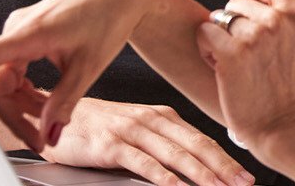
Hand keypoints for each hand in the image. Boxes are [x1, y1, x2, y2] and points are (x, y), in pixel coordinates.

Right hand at [0, 0, 152, 152]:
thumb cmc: (106, 19)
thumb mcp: (89, 67)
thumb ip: (65, 102)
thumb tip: (49, 134)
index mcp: (30, 32)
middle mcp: (15, 29)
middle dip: (14, 116)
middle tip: (40, 140)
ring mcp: (16, 32)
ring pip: (2, 80)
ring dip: (20, 106)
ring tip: (49, 121)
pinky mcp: (21, 36)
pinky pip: (10, 71)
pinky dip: (23, 91)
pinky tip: (42, 101)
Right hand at [38, 98, 255, 185]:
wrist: (50, 115)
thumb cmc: (92, 126)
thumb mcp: (133, 129)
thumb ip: (161, 143)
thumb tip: (191, 165)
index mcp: (160, 115)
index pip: (200, 138)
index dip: (225, 157)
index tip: (244, 174)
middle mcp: (149, 119)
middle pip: (195, 145)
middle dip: (223, 166)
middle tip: (244, 182)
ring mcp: (131, 130)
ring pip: (175, 154)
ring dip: (201, 173)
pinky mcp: (110, 144)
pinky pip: (143, 162)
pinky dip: (164, 177)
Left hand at [198, 0, 294, 146]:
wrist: (280, 123)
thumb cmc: (290, 78)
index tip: (250, 19)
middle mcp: (279, 19)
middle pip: (235, 1)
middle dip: (234, 24)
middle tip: (247, 52)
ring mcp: (256, 37)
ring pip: (218, 17)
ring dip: (220, 38)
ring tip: (236, 61)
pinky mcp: (233, 54)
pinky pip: (204, 33)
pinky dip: (207, 49)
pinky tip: (221, 66)